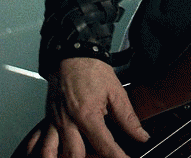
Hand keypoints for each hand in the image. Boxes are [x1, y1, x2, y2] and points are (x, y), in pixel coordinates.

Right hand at [28, 58, 148, 157]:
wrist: (73, 54)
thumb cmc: (93, 70)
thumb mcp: (116, 91)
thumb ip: (127, 117)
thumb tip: (141, 135)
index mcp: (87, 114)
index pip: (104, 145)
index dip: (117, 157)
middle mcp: (68, 122)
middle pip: (75, 156)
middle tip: (103, 157)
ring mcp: (54, 123)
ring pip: (51, 154)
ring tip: (80, 155)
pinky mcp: (46, 121)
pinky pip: (38, 143)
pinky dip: (46, 153)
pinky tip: (56, 154)